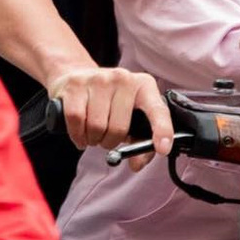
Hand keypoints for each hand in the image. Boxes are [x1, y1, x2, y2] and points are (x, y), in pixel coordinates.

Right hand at [46, 67, 173, 157]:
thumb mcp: (130, 117)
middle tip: (106, 138)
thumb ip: (139, 143)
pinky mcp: (75, 84)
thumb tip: (136, 164)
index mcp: (144, 86)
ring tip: (93, 132)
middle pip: (118, 128)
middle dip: (110, 142)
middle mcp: (124, 78)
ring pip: (96, 126)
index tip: (163, 149)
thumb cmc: (109, 102)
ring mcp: (99, 79)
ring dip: (93, 139)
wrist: (78, 75)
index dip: (162, 130)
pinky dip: (77, 134)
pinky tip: (80, 132)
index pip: (158, 110)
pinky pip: (76, 120)